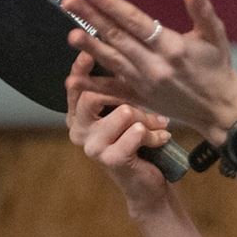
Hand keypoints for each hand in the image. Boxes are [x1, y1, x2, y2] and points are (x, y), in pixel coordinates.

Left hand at [61, 0, 236, 143]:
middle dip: (91, 17)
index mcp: (172, 47)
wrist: (221, 109)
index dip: (111, 4)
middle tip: (69, 1)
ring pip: (112, 61)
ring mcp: (145, 84)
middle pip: (118, 38)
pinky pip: (114, 91)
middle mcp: (155, 65)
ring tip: (71, 33)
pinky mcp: (142, 99)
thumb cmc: (218, 69)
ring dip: (90, 47)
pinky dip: (94, 85)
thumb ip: (202, 11)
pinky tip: (74, 78)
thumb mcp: (216, 37)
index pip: (135, 21)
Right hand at [66, 51, 174, 213]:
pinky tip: (161, 140)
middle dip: (129, 100)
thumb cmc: (139, 143)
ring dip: (148, 120)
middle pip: (95, 95)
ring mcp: (92, 147)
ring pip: (123, 112)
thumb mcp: (128, 114)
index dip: (81, 69)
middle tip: (149, 112)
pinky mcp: (110, 159)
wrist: (148, 184)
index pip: (75, 87)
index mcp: (79, 117)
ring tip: (158, 127)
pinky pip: (136, 132)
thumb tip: (121, 57)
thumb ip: (117, 92)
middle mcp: (79, 131)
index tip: (90, 52)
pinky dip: (155, 134)